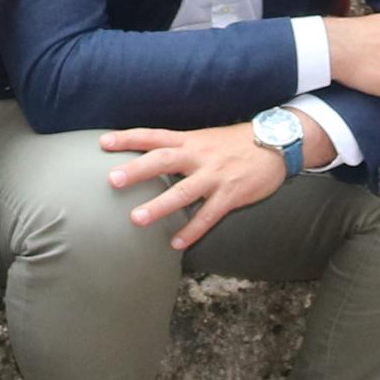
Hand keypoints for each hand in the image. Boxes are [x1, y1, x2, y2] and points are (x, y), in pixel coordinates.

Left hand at [102, 123, 287, 251]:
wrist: (276, 143)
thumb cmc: (237, 143)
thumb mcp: (205, 138)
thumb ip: (181, 148)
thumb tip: (153, 158)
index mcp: (190, 140)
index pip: (153, 136)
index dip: (128, 138)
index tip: (103, 142)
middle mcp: (199, 155)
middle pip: (163, 160)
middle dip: (137, 170)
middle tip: (112, 179)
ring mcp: (215, 175)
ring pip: (183, 191)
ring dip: (159, 205)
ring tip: (137, 219)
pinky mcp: (231, 194)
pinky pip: (208, 215)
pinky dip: (192, 230)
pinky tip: (177, 243)